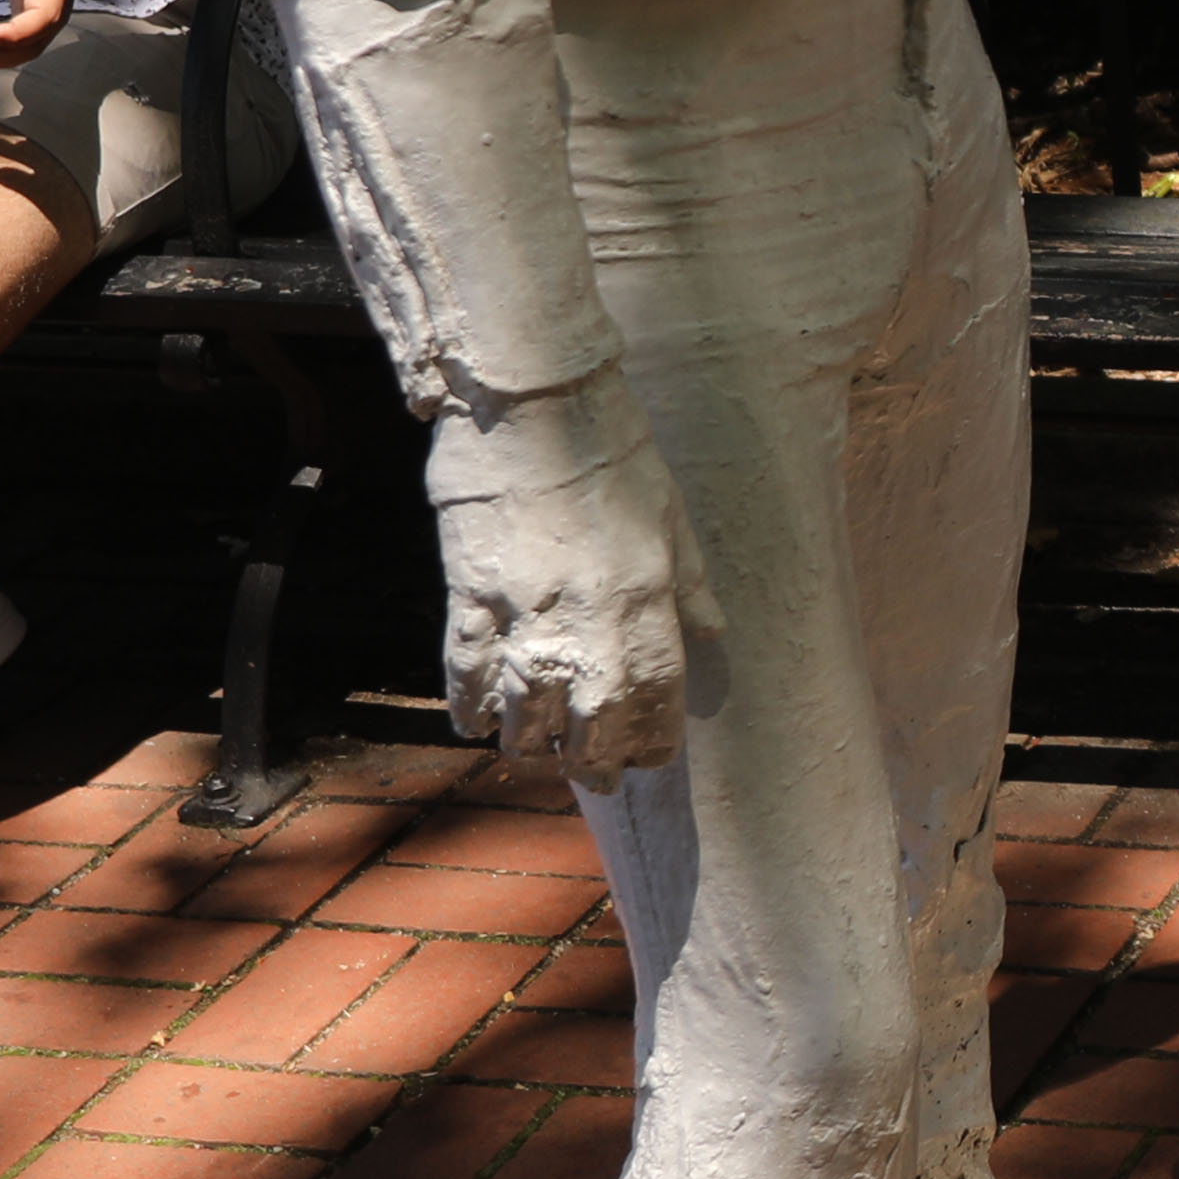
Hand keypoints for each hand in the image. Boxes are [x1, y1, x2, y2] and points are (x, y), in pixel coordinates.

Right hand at [420, 377, 708, 774]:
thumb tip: (714, 635)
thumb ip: (690, 585)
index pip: (656, 701)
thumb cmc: (611, 447)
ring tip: (538, 754)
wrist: (532, 401)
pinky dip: (469, 708)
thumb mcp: (671, 513)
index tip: (650, 760)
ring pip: (522, 717)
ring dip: (530, 746)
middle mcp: (586, 622)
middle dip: (594, 765)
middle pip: (589, 728)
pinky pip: (465, 675)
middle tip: (595, 778)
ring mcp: (522, 614)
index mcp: (646, 601)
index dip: (653, 742)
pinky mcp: (468, 596)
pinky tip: (478, 724)